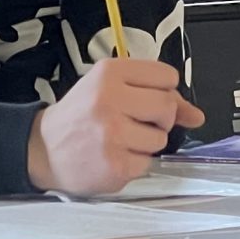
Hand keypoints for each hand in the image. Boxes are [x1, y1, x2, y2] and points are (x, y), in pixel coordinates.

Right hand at [26, 59, 206, 195]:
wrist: (43, 149)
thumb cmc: (80, 116)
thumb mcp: (110, 90)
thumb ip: (155, 96)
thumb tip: (196, 115)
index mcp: (109, 73)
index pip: (167, 76)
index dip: (163, 91)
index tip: (146, 99)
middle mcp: (109, 100)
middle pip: (168, 106)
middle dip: (160, 118)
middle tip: (136, 122)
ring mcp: (112, 135)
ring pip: (161, 139)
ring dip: (147, 143)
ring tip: (120, 140)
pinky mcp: (115, 165)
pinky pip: (147, 163)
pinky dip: (135, 163)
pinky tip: (114, 156)